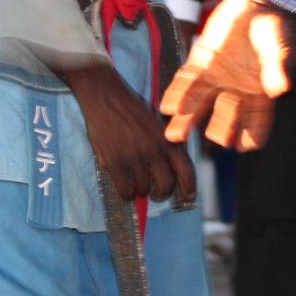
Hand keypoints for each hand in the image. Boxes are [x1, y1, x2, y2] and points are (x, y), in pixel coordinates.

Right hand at [60, 62, 195, 203]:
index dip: (189, 189)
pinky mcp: (116, 163)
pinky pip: (125, 190)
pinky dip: (126, 193)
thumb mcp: (158, 125)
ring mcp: (136, 158)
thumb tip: (173, 174)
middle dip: (162, 194)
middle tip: (156, 194)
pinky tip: (124, 186)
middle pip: (166, 186)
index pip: (186, 171)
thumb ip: (167, 146)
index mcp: (168, 140)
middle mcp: (156, 150)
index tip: (188, 198)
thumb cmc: (131, 110)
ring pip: (144, 189)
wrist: (106, 97)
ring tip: (135, 182)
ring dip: (140, 191)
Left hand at [161, 0, 293, 150]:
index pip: (257, 122)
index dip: (251, 135)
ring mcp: (217, 79)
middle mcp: (236, 91)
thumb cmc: (272, 26)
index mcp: (259, 93)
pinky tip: (167, 107)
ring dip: (187, 120)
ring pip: (200, 105)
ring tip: (174, 136)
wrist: (253, 2)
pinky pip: (186, 82)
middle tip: (215, 139)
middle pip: (226, 117)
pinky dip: (176, 94)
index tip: (243, 145)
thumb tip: (282, 88)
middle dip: (220, 129)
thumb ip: (279, 65)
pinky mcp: (201, 63)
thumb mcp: (279, 45)